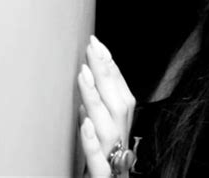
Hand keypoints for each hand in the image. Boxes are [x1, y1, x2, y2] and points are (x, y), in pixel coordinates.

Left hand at [78, 35, 135, 177]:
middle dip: (104, 71)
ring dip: (96, 97)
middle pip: (116, 100)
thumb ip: (101, 110)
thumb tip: (87, 83)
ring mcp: (114, 155)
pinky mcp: (104, 175)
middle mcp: (123, 135)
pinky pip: (99, 158)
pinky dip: (92, 139)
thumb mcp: (105, 131)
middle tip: (91, 47)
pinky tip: (84, 122)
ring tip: (84, 74)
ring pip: (107, 124)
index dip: (110, 65)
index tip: (97, 44)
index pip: (120, 89)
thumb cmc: (106, 162)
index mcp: (124, 123)